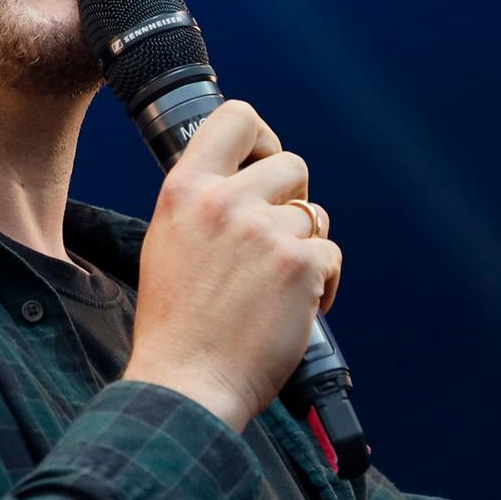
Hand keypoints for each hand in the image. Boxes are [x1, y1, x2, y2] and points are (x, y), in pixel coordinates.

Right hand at [120, 101, 341, 431]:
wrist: (186, 382)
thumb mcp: (168, 242)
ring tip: (277, 289)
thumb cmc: (176, 323)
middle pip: (292, 165)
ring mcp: (266, 232)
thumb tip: (248, 181)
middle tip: (275, 242)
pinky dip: (323, 283)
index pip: (236, 117)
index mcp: (185, 190)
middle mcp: (225, 202)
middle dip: (294, 201)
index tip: (264, 164)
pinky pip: (332, 254)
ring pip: (315, 217)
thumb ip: (204, 205)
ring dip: (306, 249)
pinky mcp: (301, 265)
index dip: (263, 137)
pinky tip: (295, 310)